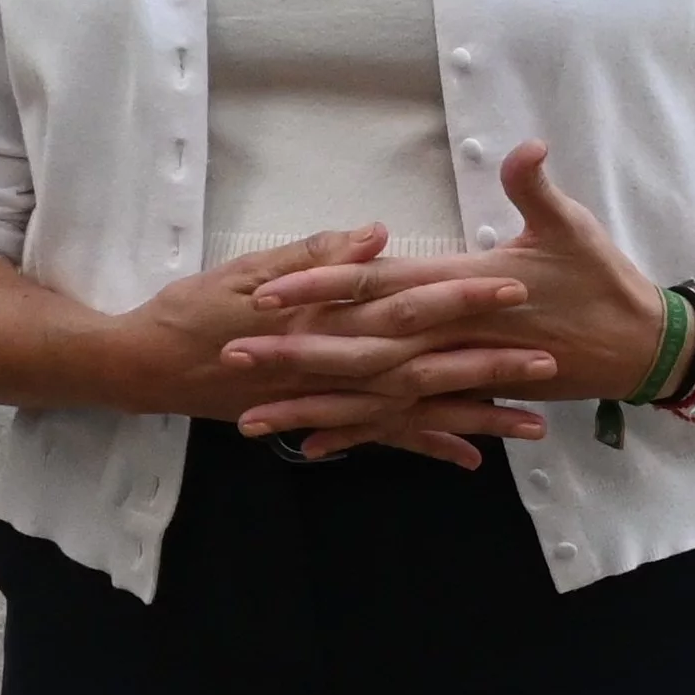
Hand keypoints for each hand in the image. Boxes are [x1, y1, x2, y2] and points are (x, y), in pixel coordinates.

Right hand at [102, 224, 542, 457]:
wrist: (144, 367)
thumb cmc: (192, 310)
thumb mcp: (248, 269)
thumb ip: (316, 256)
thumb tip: (376, 236)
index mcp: (326, 320)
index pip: (409, 302)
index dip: (463, 295)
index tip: (514, 286)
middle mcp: (340, 366)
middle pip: (429, 362)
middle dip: (491, 361)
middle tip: (551, 360)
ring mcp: (335, 399)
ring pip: (419, 409)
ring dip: (477, 416)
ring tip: (535, 425)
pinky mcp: (325, 419)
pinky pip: (386, 438)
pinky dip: (428, 446)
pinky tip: (471, 459)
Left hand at [229, 145, 660, 415]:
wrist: (641, 350)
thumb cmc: (605, 282)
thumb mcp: (575, 227)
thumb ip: (537, 188)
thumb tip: (528, 146)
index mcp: (466, 290)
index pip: (382, 287)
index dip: (324, 288)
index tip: (271, 292)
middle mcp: (451, 339)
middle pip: (360, 350)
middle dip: (294, 354)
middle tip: (230, 354)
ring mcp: (456, 373)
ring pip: (372, 396)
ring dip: (312, 404)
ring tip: (250, 417)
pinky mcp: (465, 395)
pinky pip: (402, 422)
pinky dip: (359, 433)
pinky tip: (313, 443)